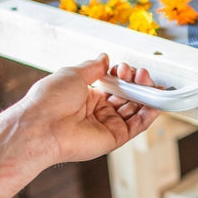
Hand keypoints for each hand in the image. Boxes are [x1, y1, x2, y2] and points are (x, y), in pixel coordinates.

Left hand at [15, 55, 160, 167]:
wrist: (41, 126)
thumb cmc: (49, 100)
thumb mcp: (73, 74)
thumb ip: (93, 67)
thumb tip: (104, 58)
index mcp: (87, 96)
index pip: (115, 85)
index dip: (124, 76)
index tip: (126, 68)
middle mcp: (98, 111)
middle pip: (128, 97)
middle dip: (138, 84)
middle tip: (142, 75)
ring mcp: (107, 125)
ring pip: (135, 111)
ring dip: (146, 97)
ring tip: (152, 85)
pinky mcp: (114, 138)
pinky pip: (137, 127)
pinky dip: (149, 116)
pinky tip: (156, 103)